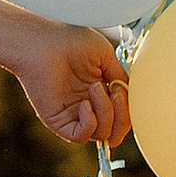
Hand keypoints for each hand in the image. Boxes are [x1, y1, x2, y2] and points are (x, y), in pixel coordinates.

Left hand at [13, 24, 129, 150]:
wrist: (44, 39)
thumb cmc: (70, 41)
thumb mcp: (106, 58)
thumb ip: (122, 79)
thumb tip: (130, 97)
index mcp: (99, 95)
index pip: (123, 117)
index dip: (129, 109)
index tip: (122, 88)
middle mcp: (87, 108)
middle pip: (116, 131)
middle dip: (123, 115)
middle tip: (115, 92)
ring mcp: (72, 116)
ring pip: (102, 134)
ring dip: (106, 113)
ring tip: (94, 87)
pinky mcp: (57, 121)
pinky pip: (81, 136)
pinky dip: (90, 123)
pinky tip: (85, 104)